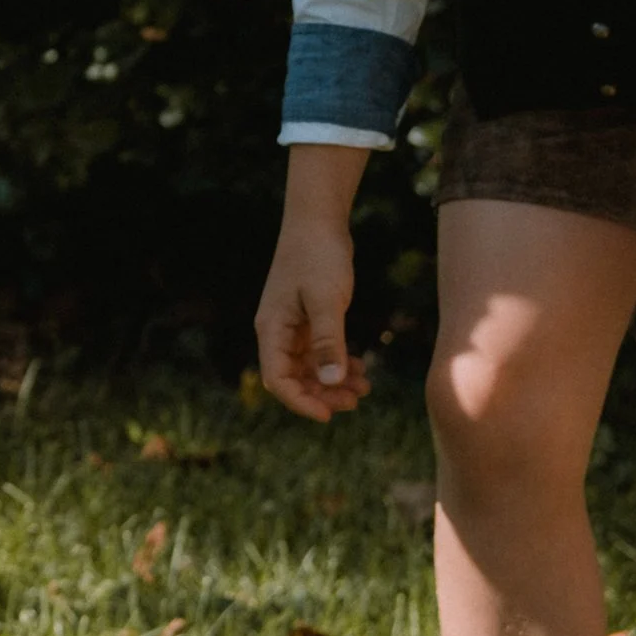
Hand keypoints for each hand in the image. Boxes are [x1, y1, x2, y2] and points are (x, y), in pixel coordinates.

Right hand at [255, 218, 367, 421]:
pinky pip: (319, 352)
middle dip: (322, 394)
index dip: (300, 402)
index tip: (328, 415)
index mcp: (271, 329)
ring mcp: (291, 325)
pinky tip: (360, 368)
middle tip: (355, 401)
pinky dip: (337, 363)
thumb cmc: (318, 256)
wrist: (318, 220)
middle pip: (292, 378)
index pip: (277, 379)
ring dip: (333, 382)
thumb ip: (328, 342)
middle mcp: (277, 331)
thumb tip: (329, 382)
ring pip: (308, 367)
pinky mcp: (307, 318)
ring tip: (363, 387)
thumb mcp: (326, 300)